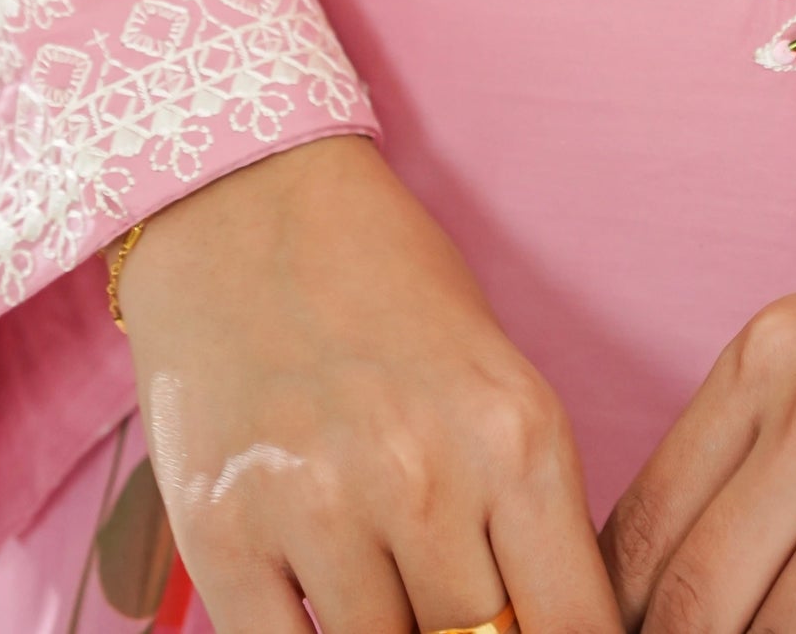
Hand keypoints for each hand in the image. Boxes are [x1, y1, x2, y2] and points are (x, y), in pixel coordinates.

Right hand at [117, 135, 618, 633]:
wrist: (249, 205)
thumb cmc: (391, 291)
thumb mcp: (494, 382)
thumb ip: (521, 514)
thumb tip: (534, 631)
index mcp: (517, 434)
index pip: (574, 627)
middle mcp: (425, 475)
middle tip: (449, 598)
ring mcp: (317, 508)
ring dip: (385, 633)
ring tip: (383, 577)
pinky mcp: (222, 535)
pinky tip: (315, 599)